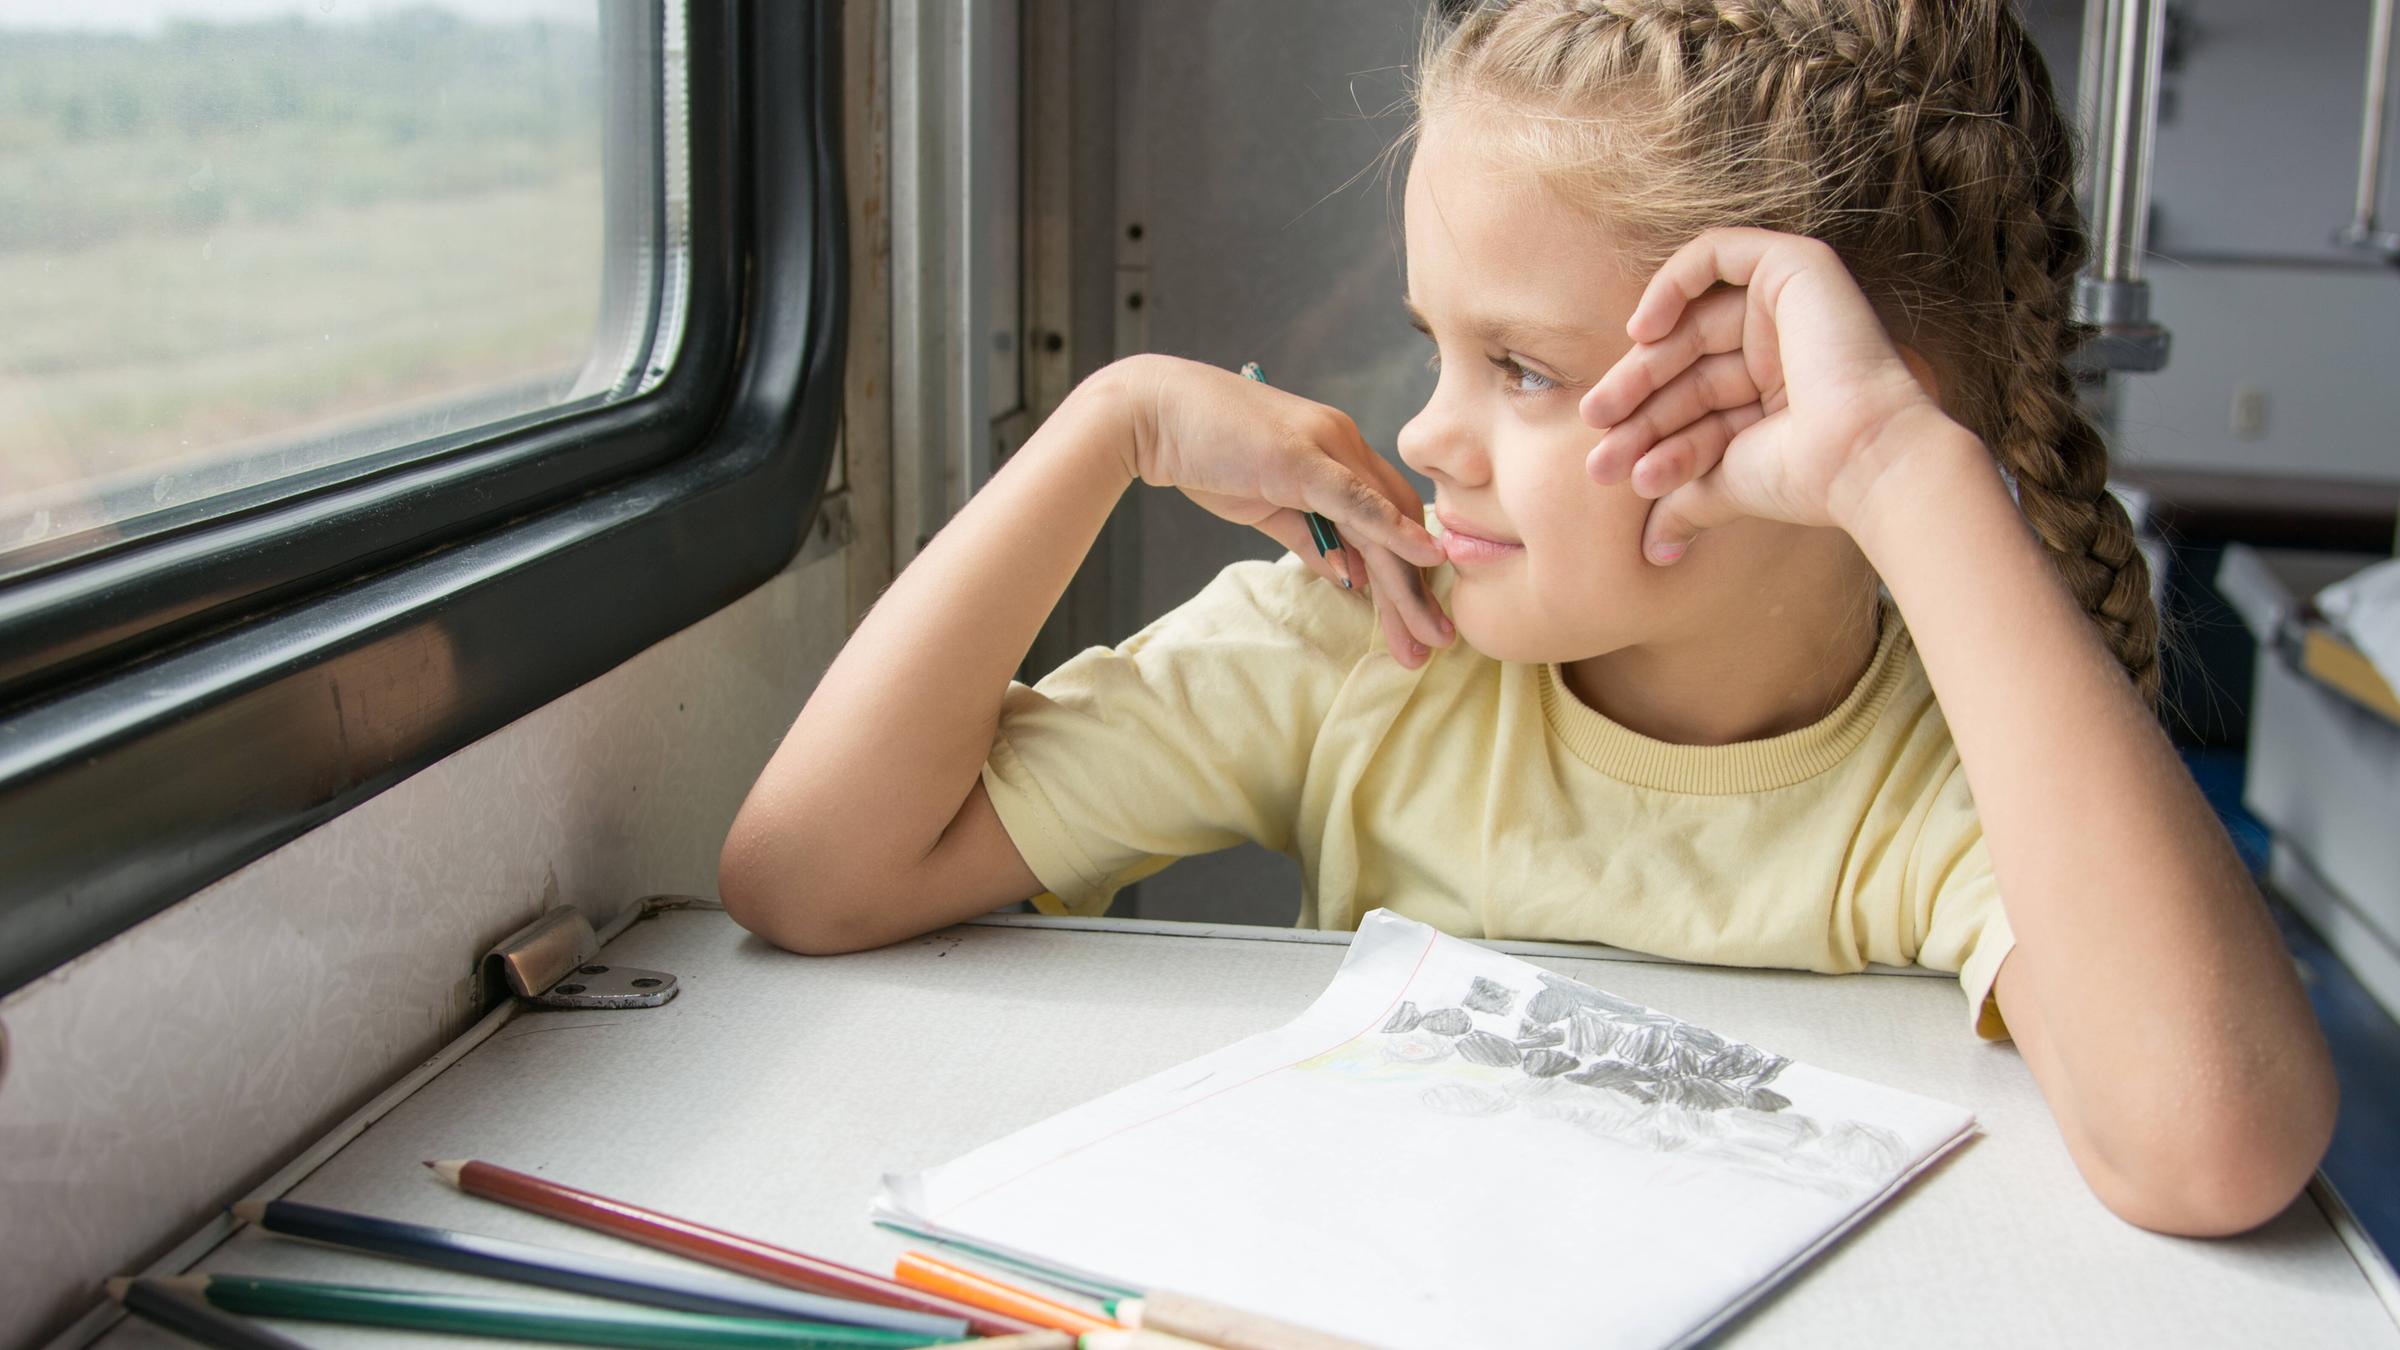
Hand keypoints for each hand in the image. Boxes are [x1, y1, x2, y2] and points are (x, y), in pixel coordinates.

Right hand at [1109, 354, 1452, 665]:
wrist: (1151, 414)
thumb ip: (1309, 538)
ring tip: (1428, 635)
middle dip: (1416, 590)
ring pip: (1382, 522)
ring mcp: (1327, 447)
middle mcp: (1344, 444)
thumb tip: (1350, 577)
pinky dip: (1394, 528)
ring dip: (1408, 583)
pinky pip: (1358, 500)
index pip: (1387, 515)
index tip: (1418, 618)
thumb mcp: (1266, 505)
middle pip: (1396, 523)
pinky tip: (1425, 559)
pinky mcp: (1303, 458)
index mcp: (1337, 452)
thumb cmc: (1203, 453)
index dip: (1406, 567)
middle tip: (1437, 642)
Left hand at [1578, 229, 1956, 562]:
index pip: (1693, 402)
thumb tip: (1654, 550)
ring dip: (1640, 366)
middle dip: (1635, 404)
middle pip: (1686, 363)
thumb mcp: (1726, 483)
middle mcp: (1782, 346)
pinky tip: (1641, 333)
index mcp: (1773, 392)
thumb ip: (1686, 497)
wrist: (1861, 458)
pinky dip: (1673, 283)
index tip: (1611, 475)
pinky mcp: (1797, 269)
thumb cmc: (1805, 478)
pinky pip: (1719, 254)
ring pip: (1692, 322)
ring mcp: (1790, 306)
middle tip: (1596, 443)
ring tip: (1602, 414)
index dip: (1649, 434)